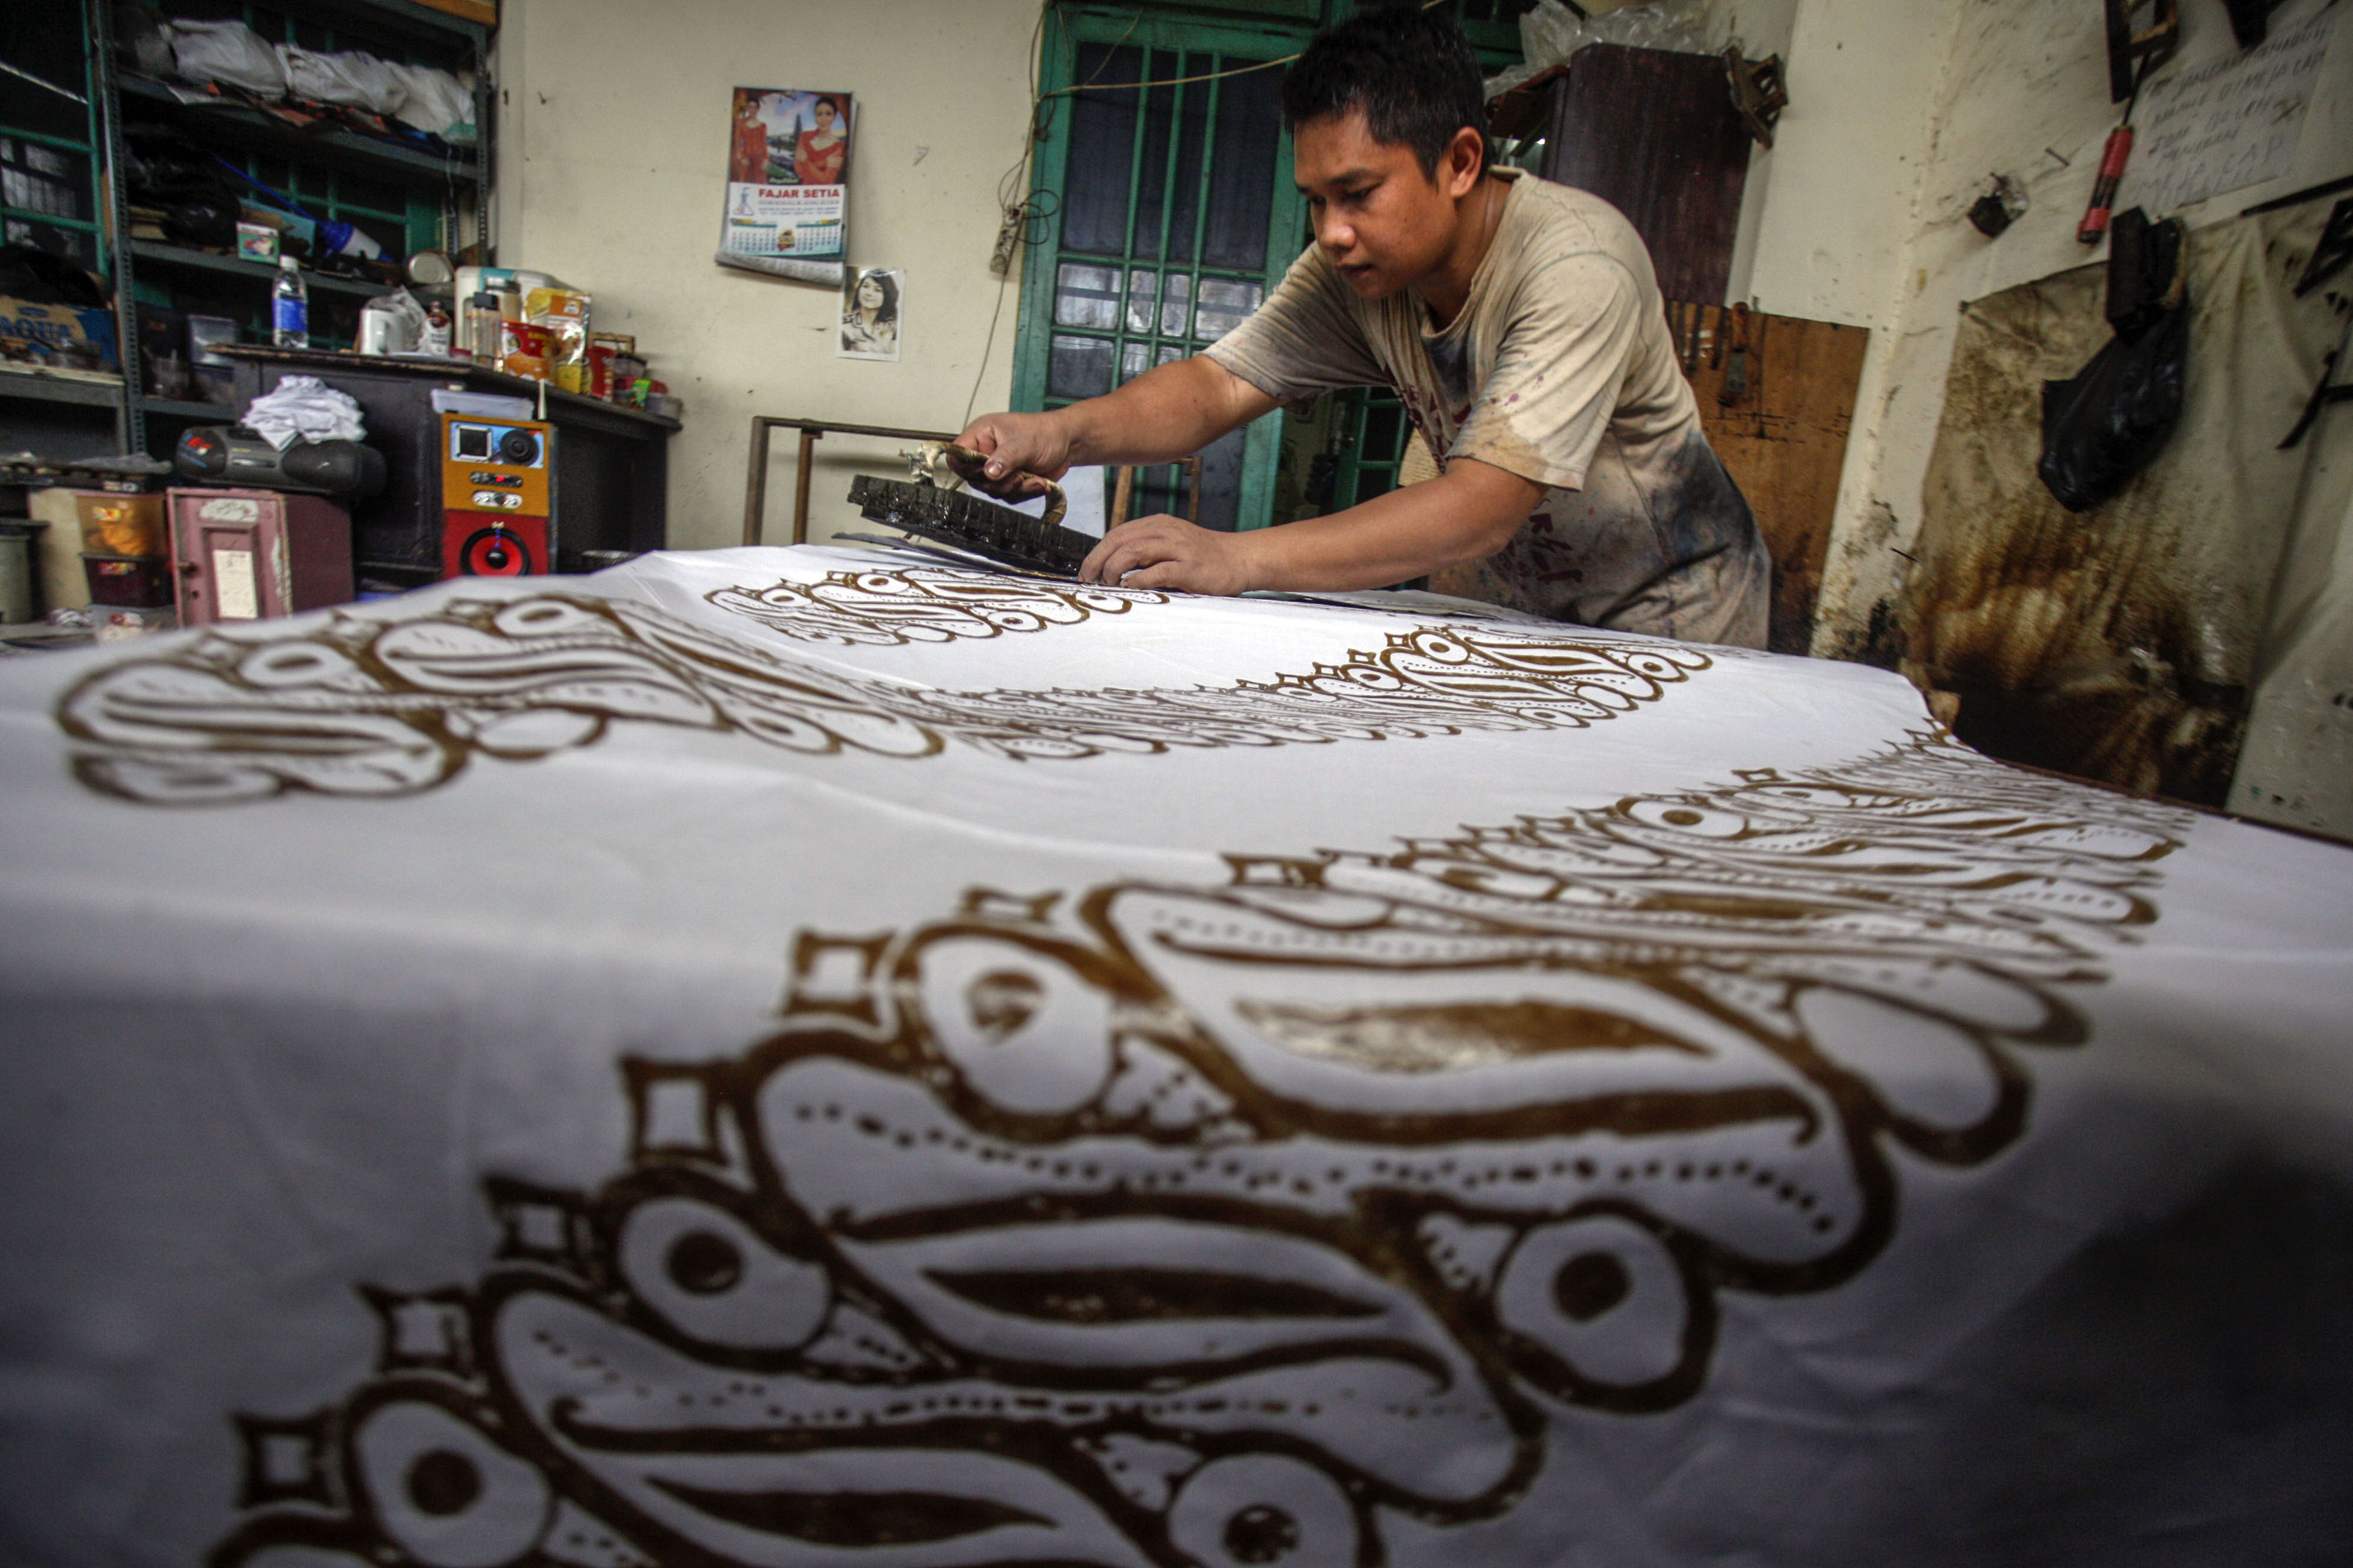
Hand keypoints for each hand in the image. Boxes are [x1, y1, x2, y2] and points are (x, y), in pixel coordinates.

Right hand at [953, 411, 1073, 482]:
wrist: (1068, 444)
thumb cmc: (1045, 433)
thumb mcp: (1024, 443)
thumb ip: (1005, 458)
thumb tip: (988, 472)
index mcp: (982, 435)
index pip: (958, 454)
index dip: (965, 466)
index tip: (984, 472)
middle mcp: (985, 453)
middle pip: (974, 478)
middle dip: (998, 482)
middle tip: (1018, 476)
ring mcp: (997, 469)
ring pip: (992, 490)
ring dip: (1015, 489)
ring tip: (1033, 478)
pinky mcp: (1009, 482)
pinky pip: (1008, 496)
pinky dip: (1025, 493)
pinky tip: (1039, 483)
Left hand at [1080, 515, 1256, 594]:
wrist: (1240, 559)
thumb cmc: (1203, 558)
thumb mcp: (1171, 544)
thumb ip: (1146, 551)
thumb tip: (1112, 568)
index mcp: (1158, 524)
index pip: (1117, 534)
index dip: (1097, 552)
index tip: (1087, 571)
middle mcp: (1165, 531)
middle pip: (1120, 540)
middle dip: (1098, 561)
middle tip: (1090, 580)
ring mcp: (1178, 547)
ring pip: (1133, 551)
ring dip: (1114, 569)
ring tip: (1110, 585)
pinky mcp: (1189, 567)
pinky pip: (1156, 571)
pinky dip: (1138, 580)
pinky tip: (1131, 588)